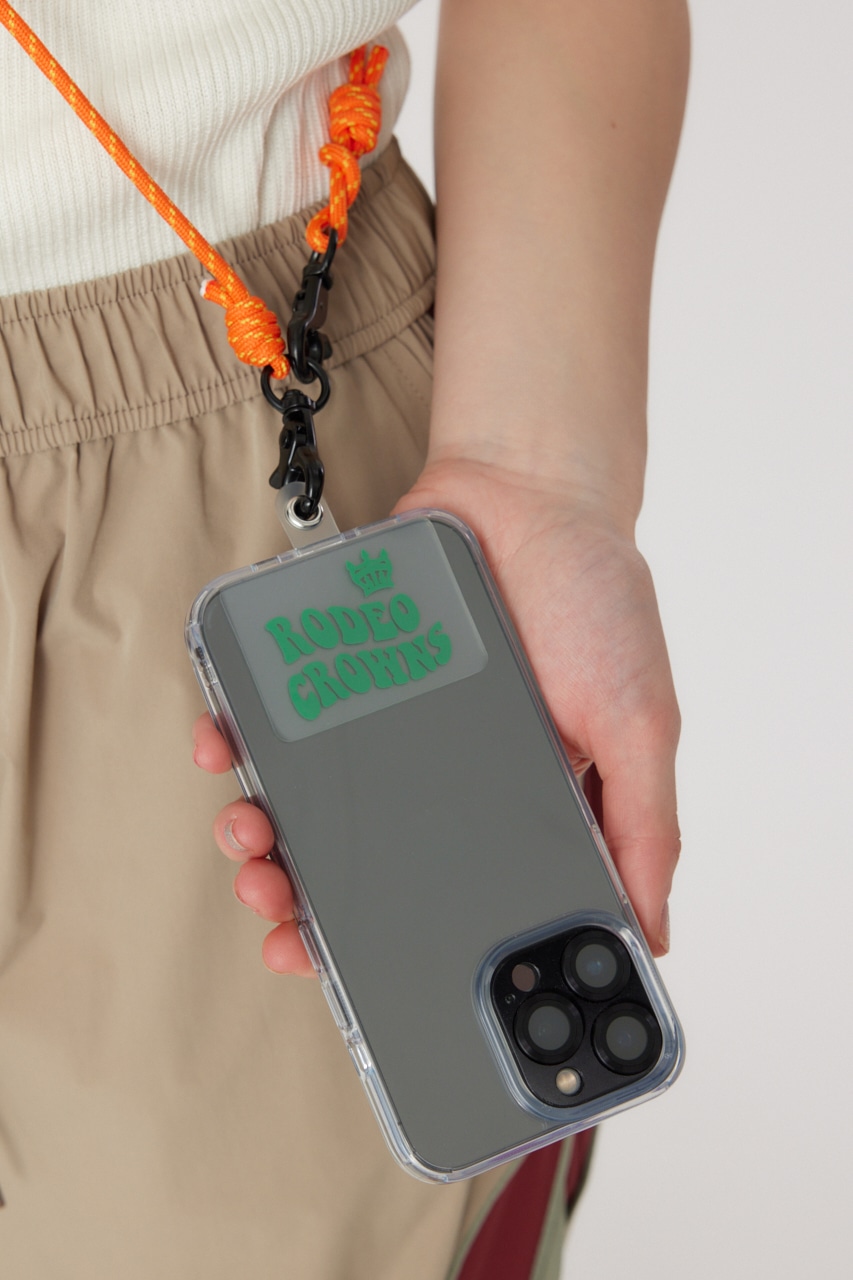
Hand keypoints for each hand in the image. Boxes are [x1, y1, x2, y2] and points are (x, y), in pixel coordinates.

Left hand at [194, 457, 679, 969]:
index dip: (395, 948)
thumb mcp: (640, 725)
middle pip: (357, 864)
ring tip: (248, 842)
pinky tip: (220, 750)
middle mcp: (435, 778)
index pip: (448, 901)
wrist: (532, 489)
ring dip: (261, 838)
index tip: (349, 981)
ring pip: (301, 804)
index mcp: (508, 806)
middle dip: (306, 904)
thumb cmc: (595, 601)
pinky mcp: (340, 672)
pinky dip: (235, 738)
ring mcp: (379, 727)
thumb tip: (647, 936)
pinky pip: (273, 716)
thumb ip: (644, 829)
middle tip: (281, 918)